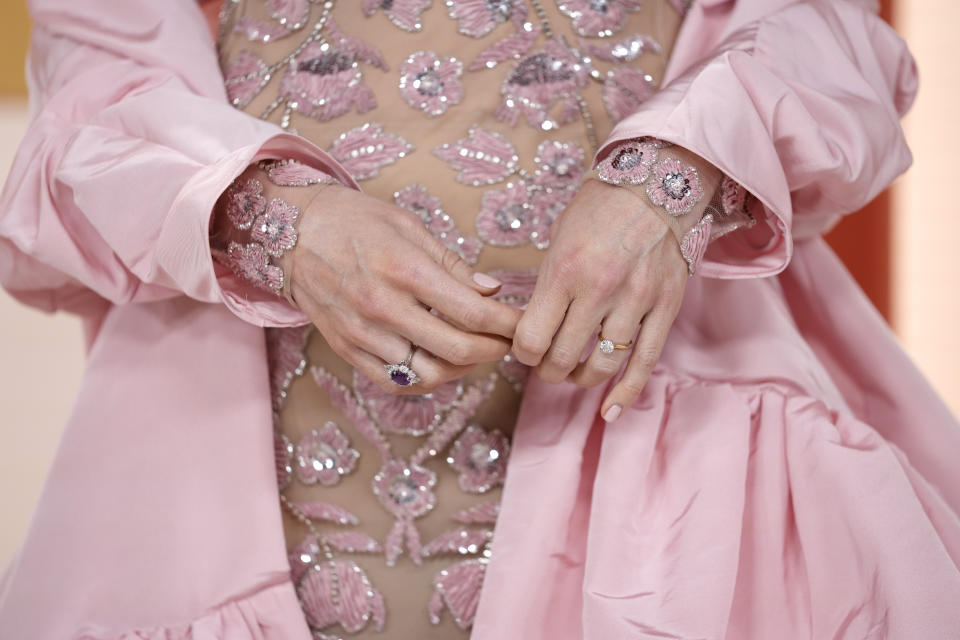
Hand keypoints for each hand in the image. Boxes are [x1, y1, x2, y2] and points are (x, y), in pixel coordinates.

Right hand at [281, 183, 521, 394]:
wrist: (290, 233)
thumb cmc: (355, 222)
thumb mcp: (408, 227)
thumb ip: (452, 264)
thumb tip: (492, 291)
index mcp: (404, 269)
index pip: (472, 312)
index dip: (507, 323)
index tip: (522, 324)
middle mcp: (383, 306)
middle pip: (457, 349)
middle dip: (494, 349)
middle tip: (507, 341)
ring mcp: (362, 333)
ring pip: (429, 374)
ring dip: (463, 369)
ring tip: (475, 352)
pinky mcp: (347, 349)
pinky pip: (395, 382)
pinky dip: (426, 381)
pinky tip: (440, 365)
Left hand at [512, 178, 691, 419]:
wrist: (658, 183)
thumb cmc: (601, 207)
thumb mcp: (560, 236)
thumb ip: (547, 282)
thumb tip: (529, 323)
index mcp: (565, 270)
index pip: (532, 338)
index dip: (522, 353)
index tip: (523, 349)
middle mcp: (599, 290)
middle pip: (562, 357)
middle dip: (547, 369)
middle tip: (545, 364)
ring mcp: (636, 301)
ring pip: (601, 366)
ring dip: (580, 378)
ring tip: (573, 373)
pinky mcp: (665, 308)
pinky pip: (644, 363)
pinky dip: (625, 392)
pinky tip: (610, 410)